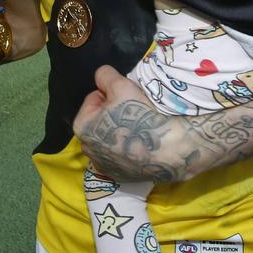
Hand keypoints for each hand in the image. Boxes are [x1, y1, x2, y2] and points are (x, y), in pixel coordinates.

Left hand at [73, 65, 193, 183]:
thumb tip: (101, 77)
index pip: (94, 99)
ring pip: (110, 138)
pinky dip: (128, 149)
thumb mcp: (121, 85)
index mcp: (82, 127)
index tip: (127, 99)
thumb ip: (104, 76)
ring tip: (140, 128)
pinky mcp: (121, 177)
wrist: (170, 149)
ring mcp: (104, 166)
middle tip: (135, 113)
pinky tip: (142, 145)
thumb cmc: (140, 115)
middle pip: (101, 120)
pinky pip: (121, 156)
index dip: (111, 94)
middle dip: (114, 114)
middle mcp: (88, 150)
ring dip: (121, 131)